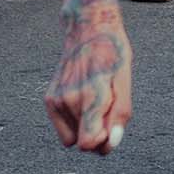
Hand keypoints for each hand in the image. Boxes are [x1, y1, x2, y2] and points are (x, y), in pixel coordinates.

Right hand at [46, 5, 132, 153]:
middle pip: (82, 144)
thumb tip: (110, 143)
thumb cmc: (113, 55)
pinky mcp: (49, 99)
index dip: (102, 143)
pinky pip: (62, 127)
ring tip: (94, 99)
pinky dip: (72, 120)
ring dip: (84, 125)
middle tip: (105, 111)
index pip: (88, 144)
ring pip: (72, 136)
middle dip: (96, 135)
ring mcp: (56, 100)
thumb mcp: (125, 82)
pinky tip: (81, 99)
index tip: (110, 127)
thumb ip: (119, 115)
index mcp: (91, 97)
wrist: (88, 29)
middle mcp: (69, 100)